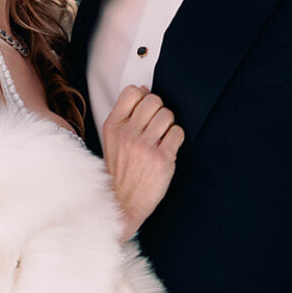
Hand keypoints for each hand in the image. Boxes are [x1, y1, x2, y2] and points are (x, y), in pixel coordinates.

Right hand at [104, 84, 181, 238]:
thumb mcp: (113, 140)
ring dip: (169, 125)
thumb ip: (126, 115)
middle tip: (156, 127)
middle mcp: (127, 134)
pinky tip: (167, 149)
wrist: (121, 203)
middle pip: (154, 100)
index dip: (144, 98)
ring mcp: (144, 146)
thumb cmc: (120, 171)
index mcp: (113, 126)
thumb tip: (143, 89)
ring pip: (168, 115)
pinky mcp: (162, 158)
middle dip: (159, 111)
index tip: (145, 112)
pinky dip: (176, 139)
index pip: (132, 92)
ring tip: (161, 139)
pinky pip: (178, 132)